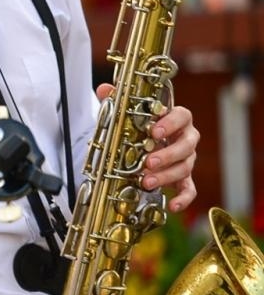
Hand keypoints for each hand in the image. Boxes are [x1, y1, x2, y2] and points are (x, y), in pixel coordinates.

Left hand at [96, 83, 199, 211]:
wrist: (140, 145)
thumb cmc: (137, 128)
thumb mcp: (125, 114)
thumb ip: (116, 100)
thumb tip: (105, 88)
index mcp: (174, 119)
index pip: (183, 115)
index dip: (171, 123)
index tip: (155, 131)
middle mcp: (185, 139)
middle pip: (187, 145)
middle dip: (167, 155)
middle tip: (148, 162)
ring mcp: (186, 159)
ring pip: (185, 167)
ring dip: (166, 175)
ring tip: (146, 182)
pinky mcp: (183, 178)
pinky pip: (189, 189)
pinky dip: (184, 198)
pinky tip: (173, 206)